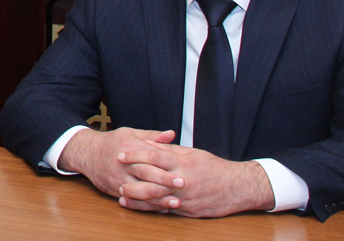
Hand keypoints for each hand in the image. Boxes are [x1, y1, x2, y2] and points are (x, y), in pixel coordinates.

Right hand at [58, 126, 179, 203]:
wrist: (87, 153)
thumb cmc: (112, 142)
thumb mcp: (130, 133)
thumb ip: (152, 136)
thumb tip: (172, 134)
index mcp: (128, 149)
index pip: (149, 159)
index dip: (165, 168)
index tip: (182, 173)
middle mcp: (123, 165)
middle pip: (146, 175)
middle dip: (165, 182)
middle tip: (182, 186)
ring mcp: (118, 179)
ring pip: (141, 191)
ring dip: (159, 198)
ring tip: (175, 202)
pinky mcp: (115, 190)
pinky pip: (133, 201)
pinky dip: (148, 206)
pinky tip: (161, 208)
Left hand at [116, 142, 274, 216]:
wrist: (239, 188)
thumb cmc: (214, 167)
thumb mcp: (192, 153)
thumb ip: (169, 150)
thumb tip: (147, 144)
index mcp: (183, 163)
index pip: (154, 158)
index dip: (135, 156)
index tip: (121, 155)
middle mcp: (183, 181)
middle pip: (152, 181)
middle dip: (132, 180)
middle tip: (116, 179)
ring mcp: (187, 198)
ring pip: (157, 200)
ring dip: (138, 199)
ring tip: (122, 196)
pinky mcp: (190, 211)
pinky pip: (167, 210)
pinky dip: (152, 209)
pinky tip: (140, 207)